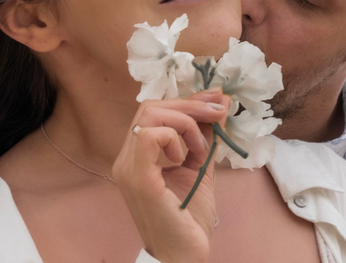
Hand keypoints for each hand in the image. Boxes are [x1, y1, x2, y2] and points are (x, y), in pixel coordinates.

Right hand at [112, 89, 229, 262]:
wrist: (183, 257)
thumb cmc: (188, 220)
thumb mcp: (200, 169)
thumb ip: (205, 139)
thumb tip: (219, 103)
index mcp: (137, 156)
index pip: (153, 112)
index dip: (186, 101)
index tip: (216, 100)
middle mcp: (126, 159)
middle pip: (149, 107)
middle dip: (189, 104)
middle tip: (218, 111)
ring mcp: (129, 168)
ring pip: (149, 115)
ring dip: (184, 122)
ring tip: (199, 148)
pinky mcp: (140, 179)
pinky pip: (149, 136)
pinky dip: (174, 137)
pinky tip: (185, 158)